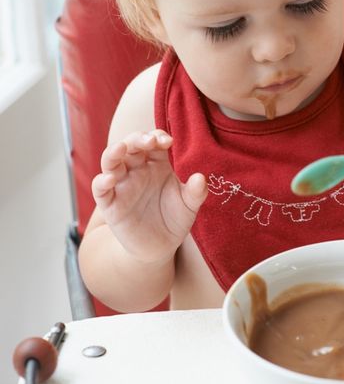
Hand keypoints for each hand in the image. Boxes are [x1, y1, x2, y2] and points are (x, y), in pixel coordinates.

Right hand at [91, 130, 207, 262]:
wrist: (160, 246)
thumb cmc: (174, 219)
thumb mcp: (189, 205)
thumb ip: (196, 192)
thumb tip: (201, 178)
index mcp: (157, 164)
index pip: (153, 142)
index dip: (158, 137)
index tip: (169, 141)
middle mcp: (137, 170)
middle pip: (131, 146)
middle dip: (138, 139)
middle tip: (149, 141)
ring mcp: (122, 185)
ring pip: (110, 162)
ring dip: (113, 153)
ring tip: (120, 148)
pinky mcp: (111, 205)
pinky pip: (101, 190)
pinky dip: (101, 182)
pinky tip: (109, 179)